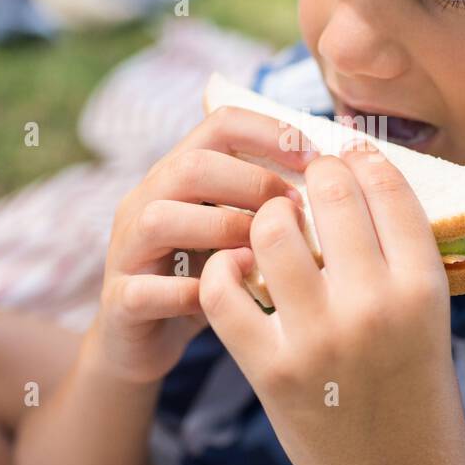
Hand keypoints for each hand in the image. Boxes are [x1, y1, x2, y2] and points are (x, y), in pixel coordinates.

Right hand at [86, 105, 314, 382]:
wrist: (143, 340)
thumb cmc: (209, 277)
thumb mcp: (240, 230)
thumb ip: (272, 204)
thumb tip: (345, 183)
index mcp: (179, 173)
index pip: (221, 123)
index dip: (271, 133)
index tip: (316, 158)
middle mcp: (147, 201)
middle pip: (190, 165)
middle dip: (252, 183)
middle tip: (295, 211)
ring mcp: (127, 250)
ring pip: (159, 218)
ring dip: (220, 230)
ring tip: (262, 252)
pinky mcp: (119, 300)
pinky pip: (145, 290)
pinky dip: (190, 293)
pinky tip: (231, 297)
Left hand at [198, 140, 464, 464]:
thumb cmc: (415, 389)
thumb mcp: (428, 318)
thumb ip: (398, 256)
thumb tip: (358, 180)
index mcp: (424, 288)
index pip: (389, 190)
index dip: (363, 160)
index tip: (349, 155)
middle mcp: (374, 306)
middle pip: (331, 197)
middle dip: (314, 175)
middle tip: (307, 181)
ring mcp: (318, 338)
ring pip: (271, 232)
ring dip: (266, 215)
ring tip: (271, 223)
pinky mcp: (270, 369)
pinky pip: (225, 292)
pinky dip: (223, 270)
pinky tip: (237, 268)